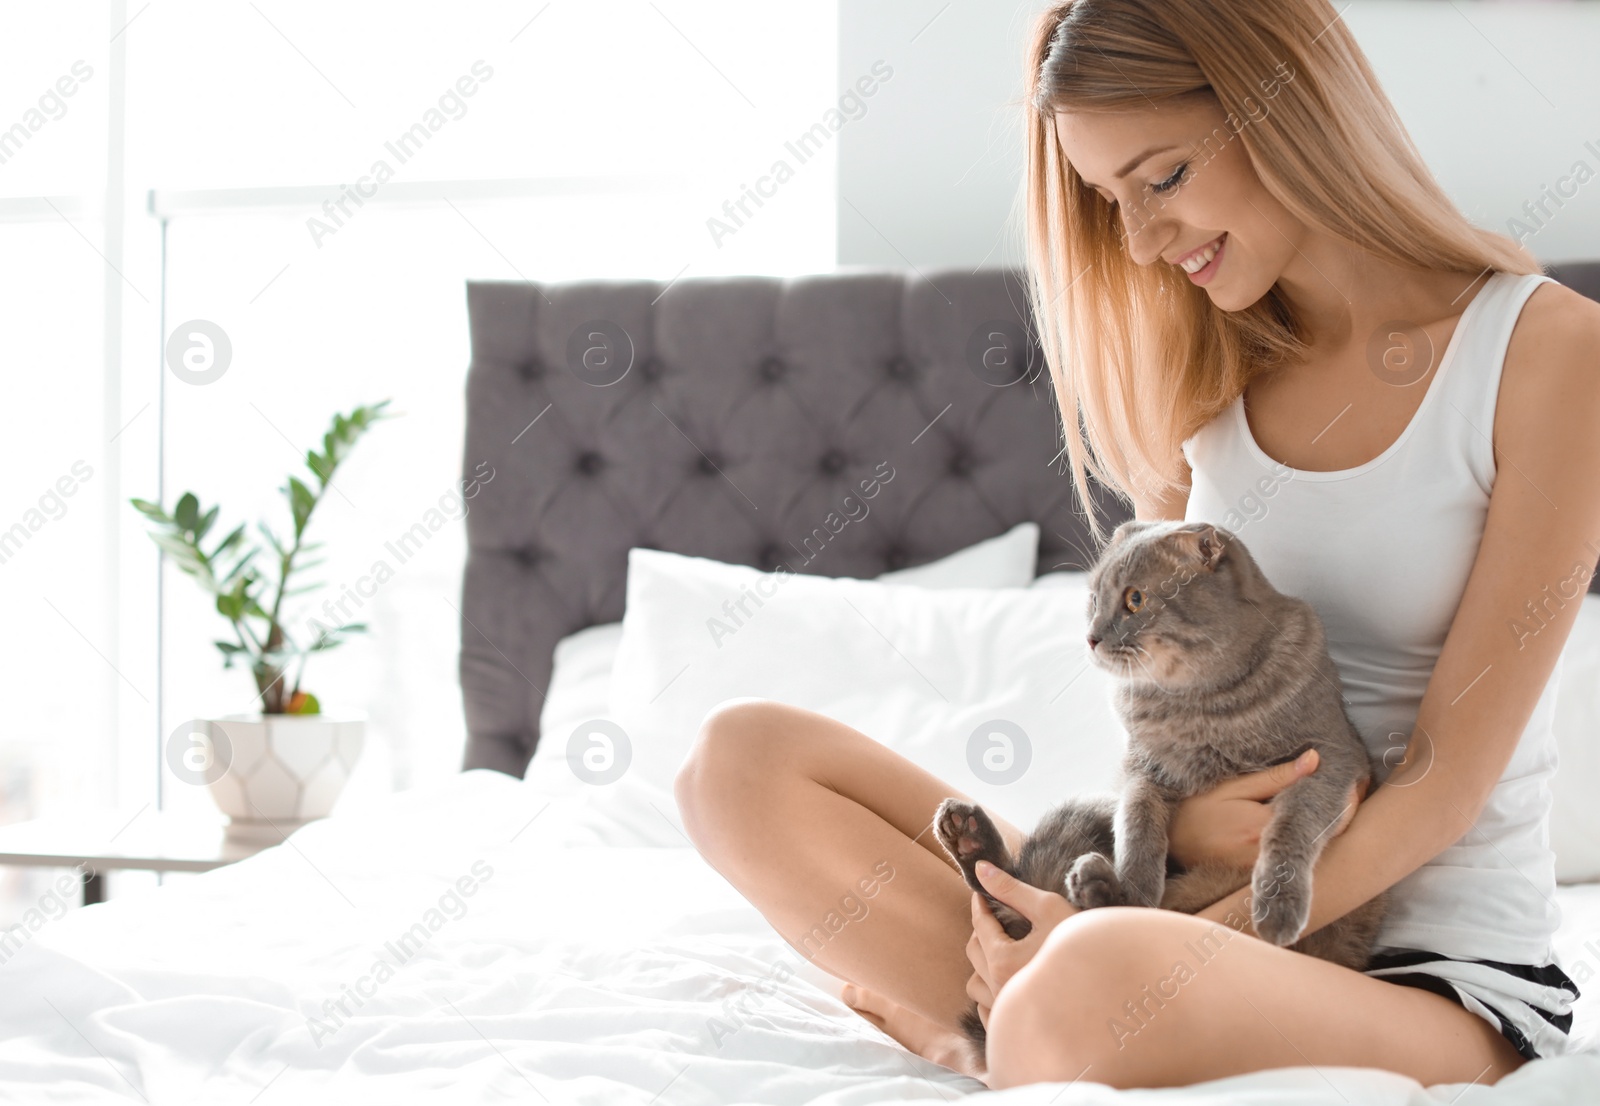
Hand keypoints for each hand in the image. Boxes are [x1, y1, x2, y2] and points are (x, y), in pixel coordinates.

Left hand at [964, 860, 1077, 1026]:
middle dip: (981, 931)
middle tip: (994, 917)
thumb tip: (980, 868)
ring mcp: (1007, 1015)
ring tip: (999, 951)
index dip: (980, 905)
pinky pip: (986, 1012)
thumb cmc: (1083, 946)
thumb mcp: (1049, 909)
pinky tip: (1005, 983)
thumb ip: (1012, 889)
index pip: (980, 925)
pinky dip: (988, 995)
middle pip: (973, 952)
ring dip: (980, 965)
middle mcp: (1000, 991)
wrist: (1116, 991)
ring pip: (974, 985)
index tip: (982, 893)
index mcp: (1002, 961)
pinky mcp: (1017, 1031)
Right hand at [1167, 748, 1365, 869]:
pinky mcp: (1262, 881)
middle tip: (1357, 791)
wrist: (1169, 846)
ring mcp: (1265, 874)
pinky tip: (1316, 830)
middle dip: (1344, 819)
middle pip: (1326, 841)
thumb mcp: (1230, 786)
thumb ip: (1273, 777)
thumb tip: (1315, 760)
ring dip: (1330, 833)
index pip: (1322, 820)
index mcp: (1261, 829)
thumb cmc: (1195, 811)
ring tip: (1341, 806)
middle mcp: (1267, 857)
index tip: (1358, 785)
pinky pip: (1298, 864)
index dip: (1347, 803)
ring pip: (1315, 856)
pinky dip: (1312, 848)